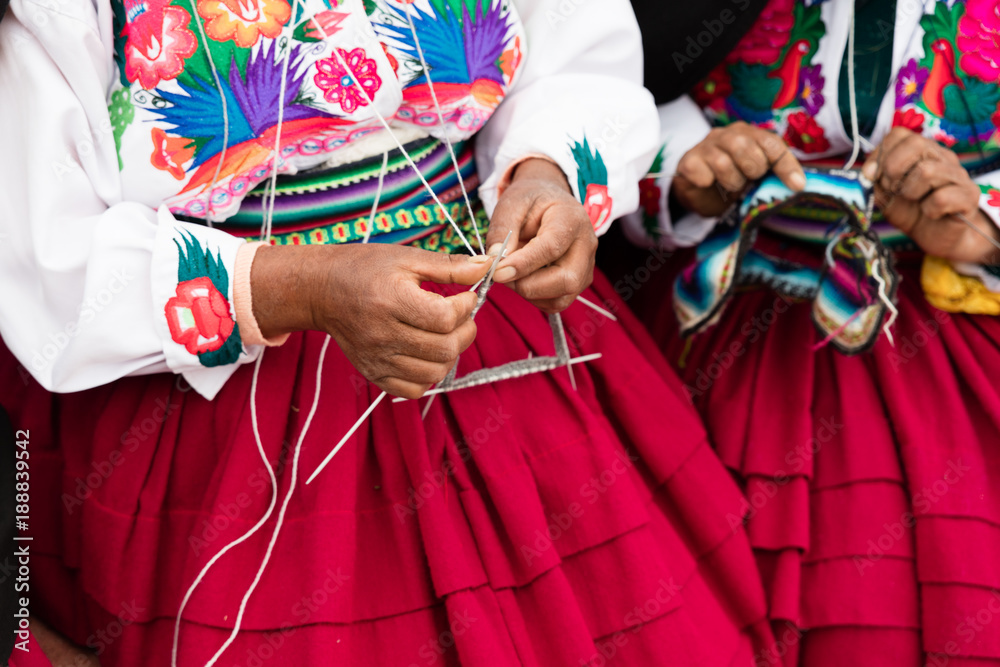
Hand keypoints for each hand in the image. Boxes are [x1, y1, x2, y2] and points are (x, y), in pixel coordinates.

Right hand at [250, 243, 490, 398]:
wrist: (322, 290)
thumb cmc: (365, 269)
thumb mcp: (407, 258)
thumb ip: (449, 266)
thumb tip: (486, 267)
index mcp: (392, 300)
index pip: (445, 318)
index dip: (465, 307)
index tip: (465, 297)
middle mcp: (383, 334)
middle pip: (444, 348)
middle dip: (465, 332)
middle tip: (461, 317)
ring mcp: (377, 358)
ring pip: (434, 371)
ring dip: (450, 353)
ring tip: (445, 334)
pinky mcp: (373, 373)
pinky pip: (413, 389)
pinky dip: (428, 374)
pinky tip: (426, 353)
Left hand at [485, 158, 597, 312]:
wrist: (550, 202)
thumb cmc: (531, 202)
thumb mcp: (511, 205)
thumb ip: (502, 231)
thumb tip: (495, 260)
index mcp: (571, 218)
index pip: (551, 248)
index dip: (523, 264)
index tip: (497, 272)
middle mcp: (586, 245)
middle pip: (566, 279)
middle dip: (527, 284)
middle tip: (501, 274)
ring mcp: (587, 267)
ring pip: (562, 297)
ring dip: (530, 293)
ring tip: (511, 273)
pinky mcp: (579, 282)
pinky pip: (557, 302)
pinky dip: (535, 298)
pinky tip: (523, 279)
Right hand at [673, 121, 805, 216]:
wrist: (698, 192)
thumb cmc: (732, 180)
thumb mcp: (757, 176)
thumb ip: (774, 173)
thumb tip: (799, 184)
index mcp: (749, 134)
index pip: (771, 143)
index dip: (785, 165)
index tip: (796, 186)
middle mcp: (727, 134)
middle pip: (745, 147)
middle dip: (752, 170)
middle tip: (749, 179)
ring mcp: (705, 146)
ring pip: (723, 163)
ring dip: (731, 181)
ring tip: (730, 185)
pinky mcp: (688, 161)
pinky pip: (703, 175)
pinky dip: (709, 184)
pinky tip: (708, 183)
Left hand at [862, 127, 999, 264]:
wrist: (935, 236)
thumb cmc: (909, 211)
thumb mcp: (883, 195)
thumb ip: (873, 181)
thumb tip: (867, 172)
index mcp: (920, 151)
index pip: (899, 135)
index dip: (880, 156)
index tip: (874, 178)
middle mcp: (941, 156)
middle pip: (915, 144)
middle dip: (893, 170)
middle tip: (893, 189)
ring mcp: (958, 174)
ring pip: (927, 170)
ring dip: (910, 192)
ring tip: (914, 201)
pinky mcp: (969, 195)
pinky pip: (941, 198)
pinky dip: (929, 210)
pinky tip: (931, 213)